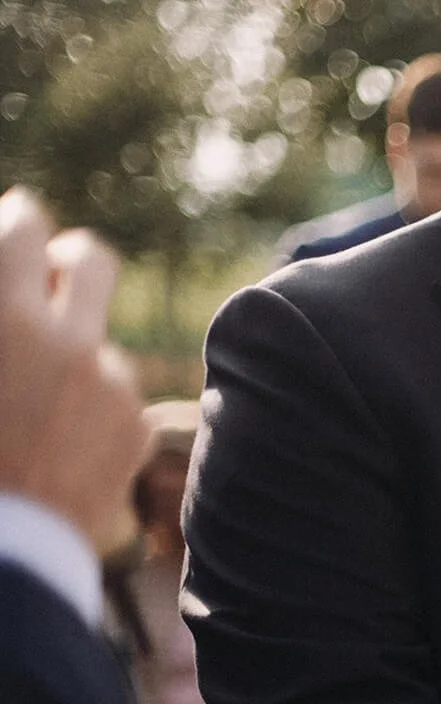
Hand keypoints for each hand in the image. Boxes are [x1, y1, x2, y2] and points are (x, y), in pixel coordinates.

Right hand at [0, 189, 149, 551]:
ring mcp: (105, 381)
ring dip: (72, 351)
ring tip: (32, 400)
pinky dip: (89, 409)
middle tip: (49, 272)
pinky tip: (57, 446)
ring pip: (99, 338)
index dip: (16, 224)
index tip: (13, 230)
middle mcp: (60, 337)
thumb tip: (12, 283)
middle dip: (68, 259)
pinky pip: (114, 395)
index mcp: (3, 313)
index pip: (21, 225)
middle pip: (91, 258)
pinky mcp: (133, 425)